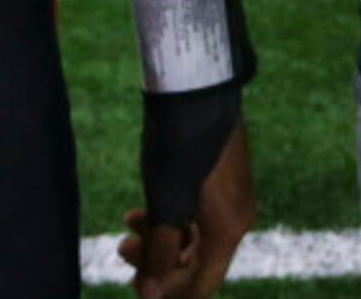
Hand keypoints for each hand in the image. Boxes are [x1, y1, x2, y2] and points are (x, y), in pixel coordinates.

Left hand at [119, 120, 253, 298]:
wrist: (195, 83)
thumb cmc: (179, 146)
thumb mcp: (165, 204)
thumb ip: (160, 253)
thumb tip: (151, 297)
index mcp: (229, 229)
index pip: (202, 284)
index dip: (169, 293)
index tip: (135, 286)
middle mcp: (237, 216)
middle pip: (197, 260)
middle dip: (158, 262)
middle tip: (123, 249)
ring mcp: (232, 194)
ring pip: (193, 234)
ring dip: (160, 237)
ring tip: (128, 225)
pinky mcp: (221, 175)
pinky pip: (196, 212)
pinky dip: (169, 216)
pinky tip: (143, 209)